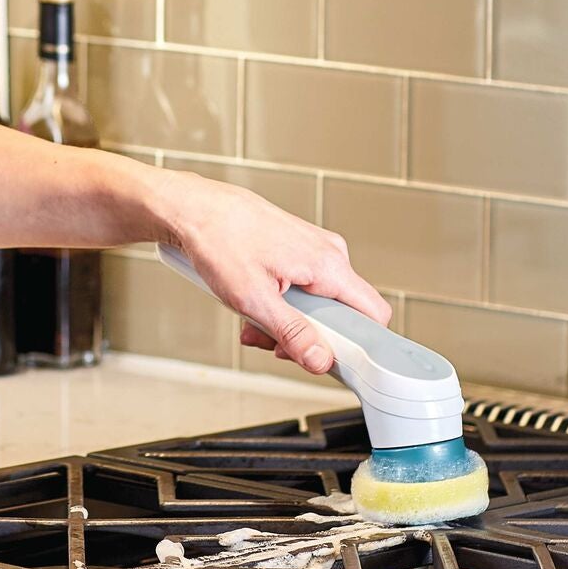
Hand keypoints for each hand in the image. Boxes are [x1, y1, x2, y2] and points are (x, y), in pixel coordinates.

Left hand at [158, 171, 390, 375]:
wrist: (194, 208)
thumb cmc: (218, 239)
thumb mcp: (253, 298)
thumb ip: (292, 333)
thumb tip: (320, 359)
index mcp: (328, 264)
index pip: (374, 315)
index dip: (358, 346)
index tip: (329, 361)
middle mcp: (328, 254)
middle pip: (341, 315)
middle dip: (306, 336)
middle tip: (271, 343)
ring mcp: (312, 250)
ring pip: (317, 304)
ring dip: (286, 322)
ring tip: (251, 323)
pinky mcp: (296, 250)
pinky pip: (301, 289)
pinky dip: (279, 304)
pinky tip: (251, 305)